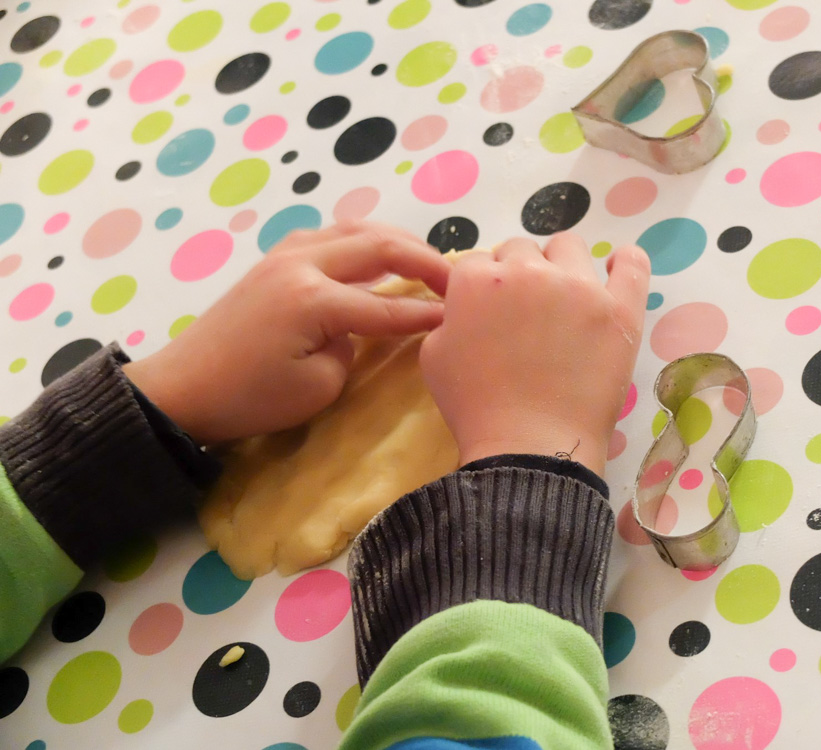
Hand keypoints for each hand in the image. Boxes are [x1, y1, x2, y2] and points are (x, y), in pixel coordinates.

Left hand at [124, 221, 451, 444]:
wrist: (183, 388)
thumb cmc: (249, 398)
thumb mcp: (317, 387)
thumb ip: (352, 347)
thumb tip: (359, 326)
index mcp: (313, 299)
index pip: (388, 304)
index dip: (428, 313)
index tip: (462, 317)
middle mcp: (302, 263)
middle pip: (379, 246)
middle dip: (425, 259)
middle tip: (456, 278)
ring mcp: (285, 254)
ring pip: (354, 229)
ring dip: (395, 240)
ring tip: (426, 260)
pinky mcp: (274, 259)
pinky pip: (331, 235)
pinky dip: (363, 240)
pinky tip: (376, 254)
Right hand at [420, 233, 649, 475]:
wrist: (529, 446)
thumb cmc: (475, 407)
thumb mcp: (434, 356)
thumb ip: (449, 317)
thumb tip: (467, 307)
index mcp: (478, 279)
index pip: (477, 261)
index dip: (481, 286)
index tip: (489, 311)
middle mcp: (528, 270)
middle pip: (521, 249)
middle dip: (517, 274)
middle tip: (523, 314)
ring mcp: (580, 286)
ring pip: (569, 246)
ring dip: (560, 263)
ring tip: (564, 297)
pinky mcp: (619, 308)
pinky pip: (631, 264)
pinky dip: (624, 261)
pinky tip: (617, 268)